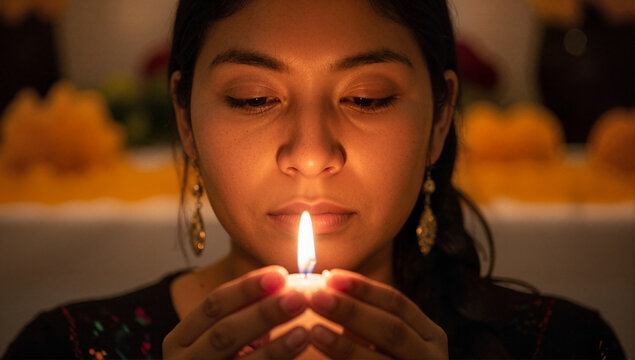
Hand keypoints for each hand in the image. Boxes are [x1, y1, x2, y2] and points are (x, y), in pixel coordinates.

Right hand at [163, 265, 309, 358]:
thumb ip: (243, 312)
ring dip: (274, 347)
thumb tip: (283, 281)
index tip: (280, 274)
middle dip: (263, 313)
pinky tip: (298, 353)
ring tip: (303, 331)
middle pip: (224, 332)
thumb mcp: (222, 336)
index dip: (247, 287)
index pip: (213, 304)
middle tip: (298, 298)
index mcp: (181, 338)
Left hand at [308, 269, 447, 358]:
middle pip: (392, 329)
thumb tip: (326, 282)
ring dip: (345, 346)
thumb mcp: (385, 341)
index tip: (328, 276)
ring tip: (313, 331)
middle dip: (352, 311)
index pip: (398, 303)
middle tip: (315, 297)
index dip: (363, 288)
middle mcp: (432, 359)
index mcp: (429, 336)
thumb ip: (366, 318)